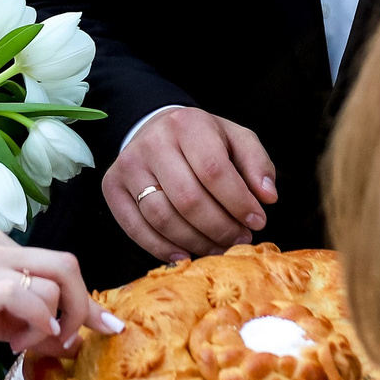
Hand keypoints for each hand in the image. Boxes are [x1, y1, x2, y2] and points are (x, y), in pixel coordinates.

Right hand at [0, 227, 117, 375]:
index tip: (109, 327)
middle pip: (67, 265)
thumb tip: (70, 336)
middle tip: (64, 343)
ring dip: (50, 325)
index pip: (58, 265)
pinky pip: (30, 298)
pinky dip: (37, 324)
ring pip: (53, 284)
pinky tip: (14, 345)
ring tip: (18, 346)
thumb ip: (27, 320)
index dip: (87, 300)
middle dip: (80, 308)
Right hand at [106, 107, 276, 262]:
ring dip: (195, 242)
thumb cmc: (203, 141)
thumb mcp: (236, 139)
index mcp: (188, 124)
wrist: (156, 131)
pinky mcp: (111, 187)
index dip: (239, 203)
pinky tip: (185, 254)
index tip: (258, 222)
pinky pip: (135, 228)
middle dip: (220, 228)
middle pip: (188, 199)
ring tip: (217, 247)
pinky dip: (161, 248)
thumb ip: (257, 164)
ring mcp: (128, 165)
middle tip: (238, 239)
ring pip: (161, 217)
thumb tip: (267, 197)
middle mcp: (153, 142)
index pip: (214, 171)